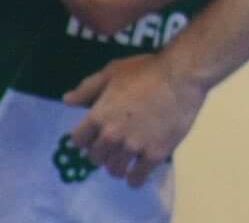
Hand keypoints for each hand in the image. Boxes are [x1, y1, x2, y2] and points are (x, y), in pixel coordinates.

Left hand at [63, 55, 205, 188]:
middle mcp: (111, 136)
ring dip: (116, 167)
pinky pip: (138, 177)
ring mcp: (133, 147)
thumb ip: (88, 89)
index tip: (93, 137)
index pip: (78, 140)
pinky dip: (135, 178)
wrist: (181, 76)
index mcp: (98, 116)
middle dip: (101, 153)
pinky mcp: (154, 154)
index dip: (85, 138)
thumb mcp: (113, 72)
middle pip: (95, 157)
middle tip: (112, 148)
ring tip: (124, 162)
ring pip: (115, 170)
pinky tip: (138, 174)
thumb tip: (67, 100)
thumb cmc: (146, 70)